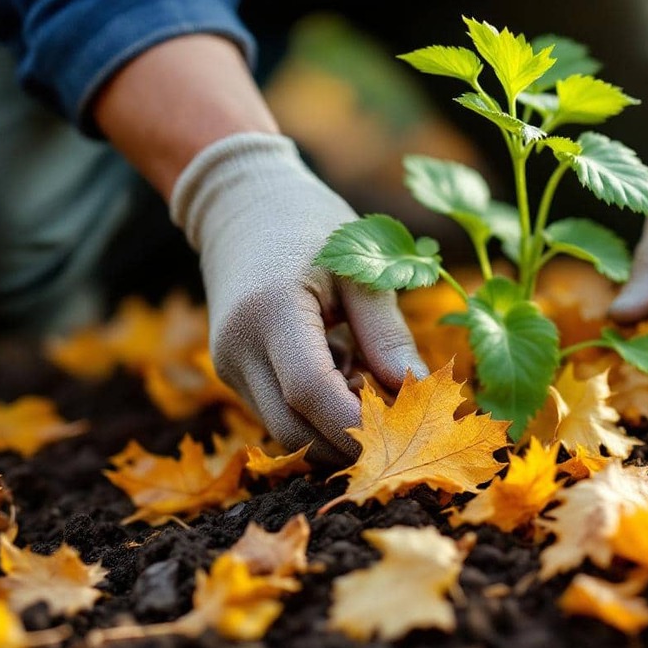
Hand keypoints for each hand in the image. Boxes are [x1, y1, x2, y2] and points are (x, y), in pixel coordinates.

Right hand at [171, 133, 426, 462]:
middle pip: (294, 428)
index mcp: (271, 311)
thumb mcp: (358, 267)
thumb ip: (386, 332)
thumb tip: (418, 389)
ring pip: (285, 430)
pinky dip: (318, 414)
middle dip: (350, 443)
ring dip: (335, 430)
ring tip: (375, 390)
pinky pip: (278, 413)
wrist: (241, 204)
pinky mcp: (232, 372)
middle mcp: (238, 347)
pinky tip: (346, 376)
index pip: (311, 392)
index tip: (407, 435)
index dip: (357, 424)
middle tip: (405, 433)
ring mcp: (229, 365)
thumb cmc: (309, 226)